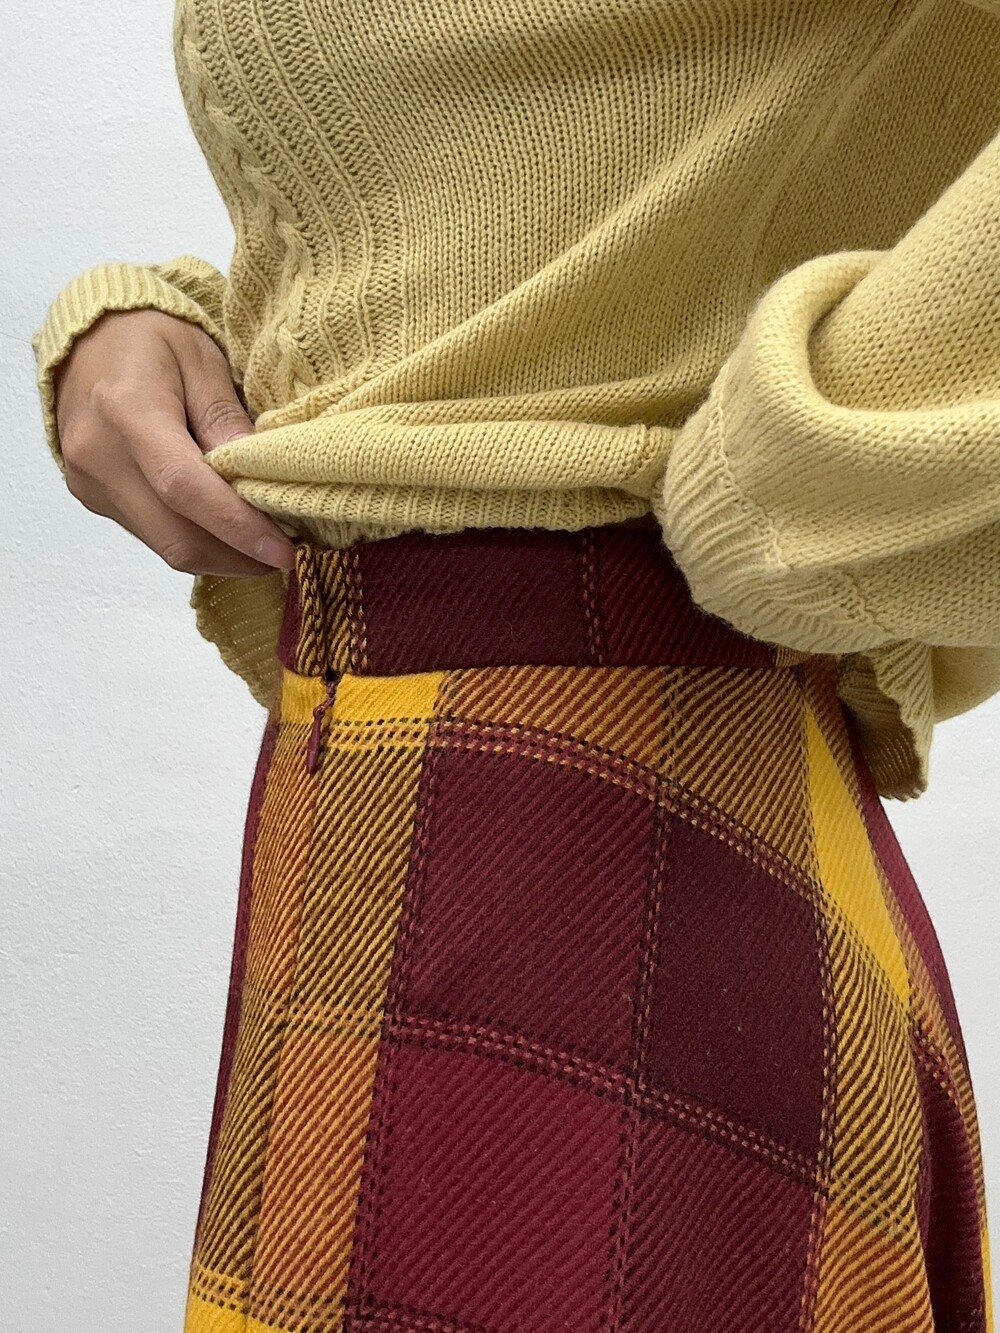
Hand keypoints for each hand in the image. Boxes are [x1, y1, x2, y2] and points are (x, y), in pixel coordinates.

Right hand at [52, 308, 296, 575]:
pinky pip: (152, 535)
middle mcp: (99, 454)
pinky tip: (225, 530)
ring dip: (221, 556)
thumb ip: (227, 421)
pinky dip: (195, 540)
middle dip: (238, 557)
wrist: (86, 339)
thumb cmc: (150, 340)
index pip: (185, 487)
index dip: (238, 528)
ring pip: (165, 546)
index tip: (283, 552)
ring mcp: (90, 482)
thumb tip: (259, 480)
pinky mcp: (92, 498)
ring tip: (262, 545)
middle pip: (175, 535)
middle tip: (286, 557)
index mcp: (127, 409)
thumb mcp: (202, 360)